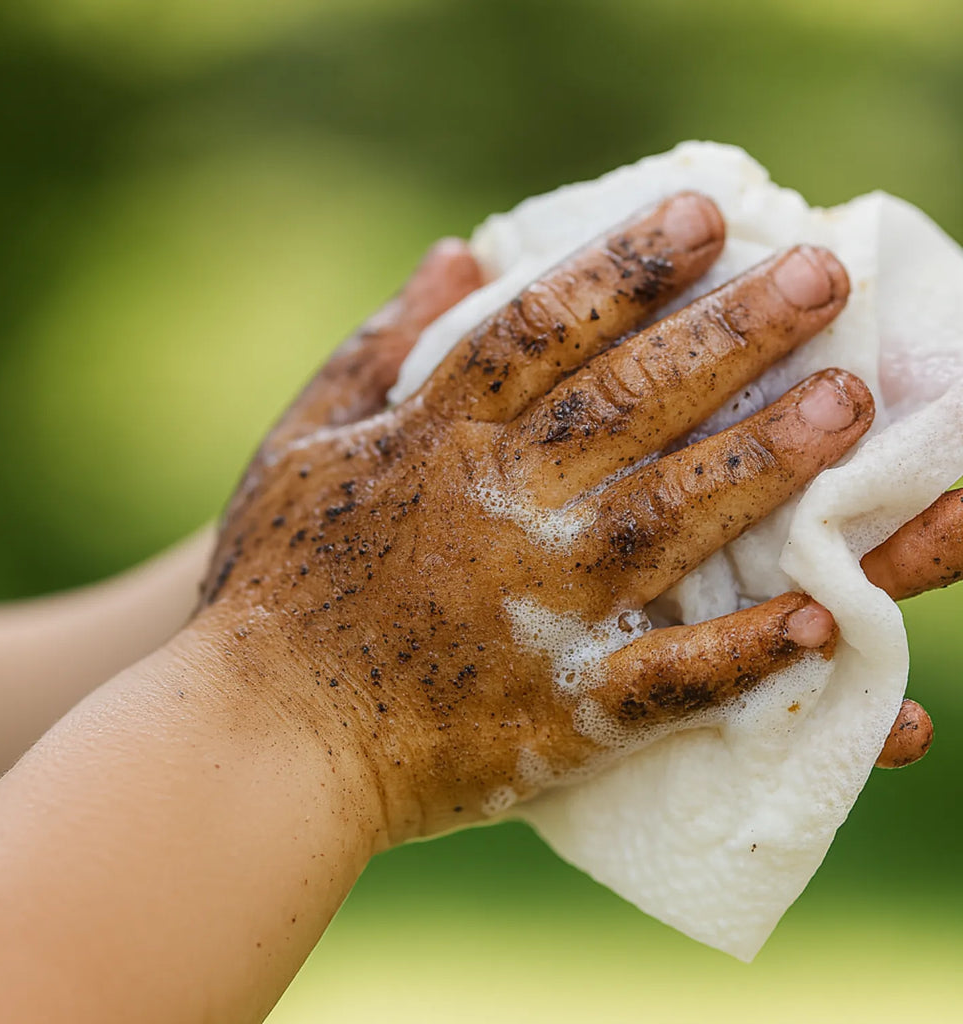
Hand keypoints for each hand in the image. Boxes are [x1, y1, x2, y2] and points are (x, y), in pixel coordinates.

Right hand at [198, 193, 958, 838]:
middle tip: (821, 277)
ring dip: (761, 460)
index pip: (542, 330)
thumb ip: (376, 349)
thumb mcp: (297, 445)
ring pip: (666, 516)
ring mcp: (537, 609)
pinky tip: (817, 618)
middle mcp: (498, 511)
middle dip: (729, 334)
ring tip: (844, 404)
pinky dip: (743, 654)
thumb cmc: (269, 589)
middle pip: (627, 403)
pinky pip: (666, 680)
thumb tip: (453, 255)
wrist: (260, 740)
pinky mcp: (561, 710)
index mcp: (433, 444)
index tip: (704, 213)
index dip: (625, 265)